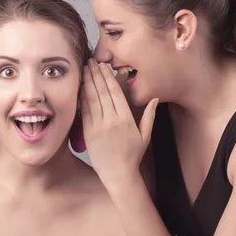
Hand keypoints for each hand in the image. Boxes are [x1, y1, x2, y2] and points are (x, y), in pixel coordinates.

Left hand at [80, 58, 158, 190]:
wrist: (119, 175)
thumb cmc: (133, 155)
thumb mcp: (145, 135)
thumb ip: (149, 115)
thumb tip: (154, 98)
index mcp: (125, 119)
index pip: (115, 92)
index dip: (108, 77)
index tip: (103, 66)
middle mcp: (111, 121)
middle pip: (101, 92)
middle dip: (95, 75)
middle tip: (91, 61)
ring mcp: (98, 127)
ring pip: (91, 100)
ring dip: (87, 82)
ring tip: (85, 69)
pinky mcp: (88, 133)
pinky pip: (84, 112)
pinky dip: (81, 98)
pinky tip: (80, 88)